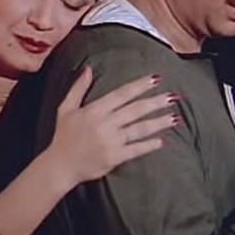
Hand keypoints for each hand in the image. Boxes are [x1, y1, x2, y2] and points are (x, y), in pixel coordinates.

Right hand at [46, 67, 178, 186]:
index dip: (139, 86)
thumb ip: (78, 88)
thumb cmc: (63, 136)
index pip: (122, 94)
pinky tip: (162, 140)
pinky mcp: (114, 157)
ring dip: (158, 123)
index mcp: (95, 110)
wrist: (59, 166)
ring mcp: (111, 141)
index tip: (156, 79)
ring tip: (174, 117)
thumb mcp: (66, 108)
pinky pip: (135, 149)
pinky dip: (149, 145)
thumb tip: (88, 69)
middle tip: (173, 96)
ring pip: (139, 129)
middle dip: (155, 102)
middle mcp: (105, 124)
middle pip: (135, 110)